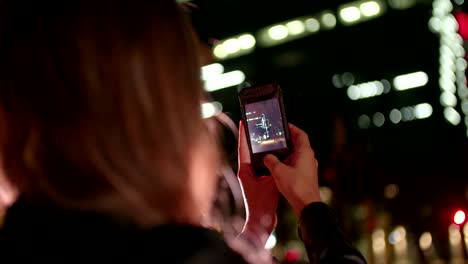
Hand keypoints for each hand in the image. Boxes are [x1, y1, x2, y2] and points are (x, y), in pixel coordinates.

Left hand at [237, 121, 278, 245]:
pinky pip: (261, 166)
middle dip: (251, 138)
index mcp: (245, 170)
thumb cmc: (262, 204)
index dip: (243, 134)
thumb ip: (275, 169)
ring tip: (264, 135)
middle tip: (255, 125)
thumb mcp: (271, 183)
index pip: (243, 148)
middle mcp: (246, 172)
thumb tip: (279, 157)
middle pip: (247, 150)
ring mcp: (251, 177)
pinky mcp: (257, 182)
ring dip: (258, 148)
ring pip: (254, 158)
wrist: (261, 221)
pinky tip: (273, 154)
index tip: (243, 121)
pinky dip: (265, 158)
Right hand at [263, 124, 319, 216]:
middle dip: (288, 140)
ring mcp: (309, 168)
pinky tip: (280, 167)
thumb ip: (271, 160)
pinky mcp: (307, 176)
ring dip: (288, 152)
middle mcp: (310, 158)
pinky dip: (290, 162)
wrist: (307, 205)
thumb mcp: (278, 171)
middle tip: (277, 138)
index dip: (293, 128)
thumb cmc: (295, 186)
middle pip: (299, 144)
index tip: (285, 125)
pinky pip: (298, 165)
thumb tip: (267, 157)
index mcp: (305, 152)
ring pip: (299, 155)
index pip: (300, 134)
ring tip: (276, 152)